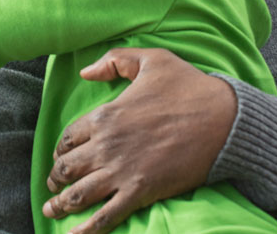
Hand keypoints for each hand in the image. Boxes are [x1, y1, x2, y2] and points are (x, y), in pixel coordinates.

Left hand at [43, 47, 236, 232]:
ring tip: (51, 211)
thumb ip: (114, 60)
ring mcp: (121, 171)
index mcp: (105, 116)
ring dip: (60, 204)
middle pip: (66, 168)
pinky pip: (106, 215)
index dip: (61, 149)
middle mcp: (106, 145)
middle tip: (53, 186)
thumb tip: (86, 72)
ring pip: (78, 194)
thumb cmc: (189, 87)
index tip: (61, 157)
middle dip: (54, 179)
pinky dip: (86, 229)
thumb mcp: (151, 59)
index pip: (68, 138)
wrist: (224, 119)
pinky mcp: (140, 191)